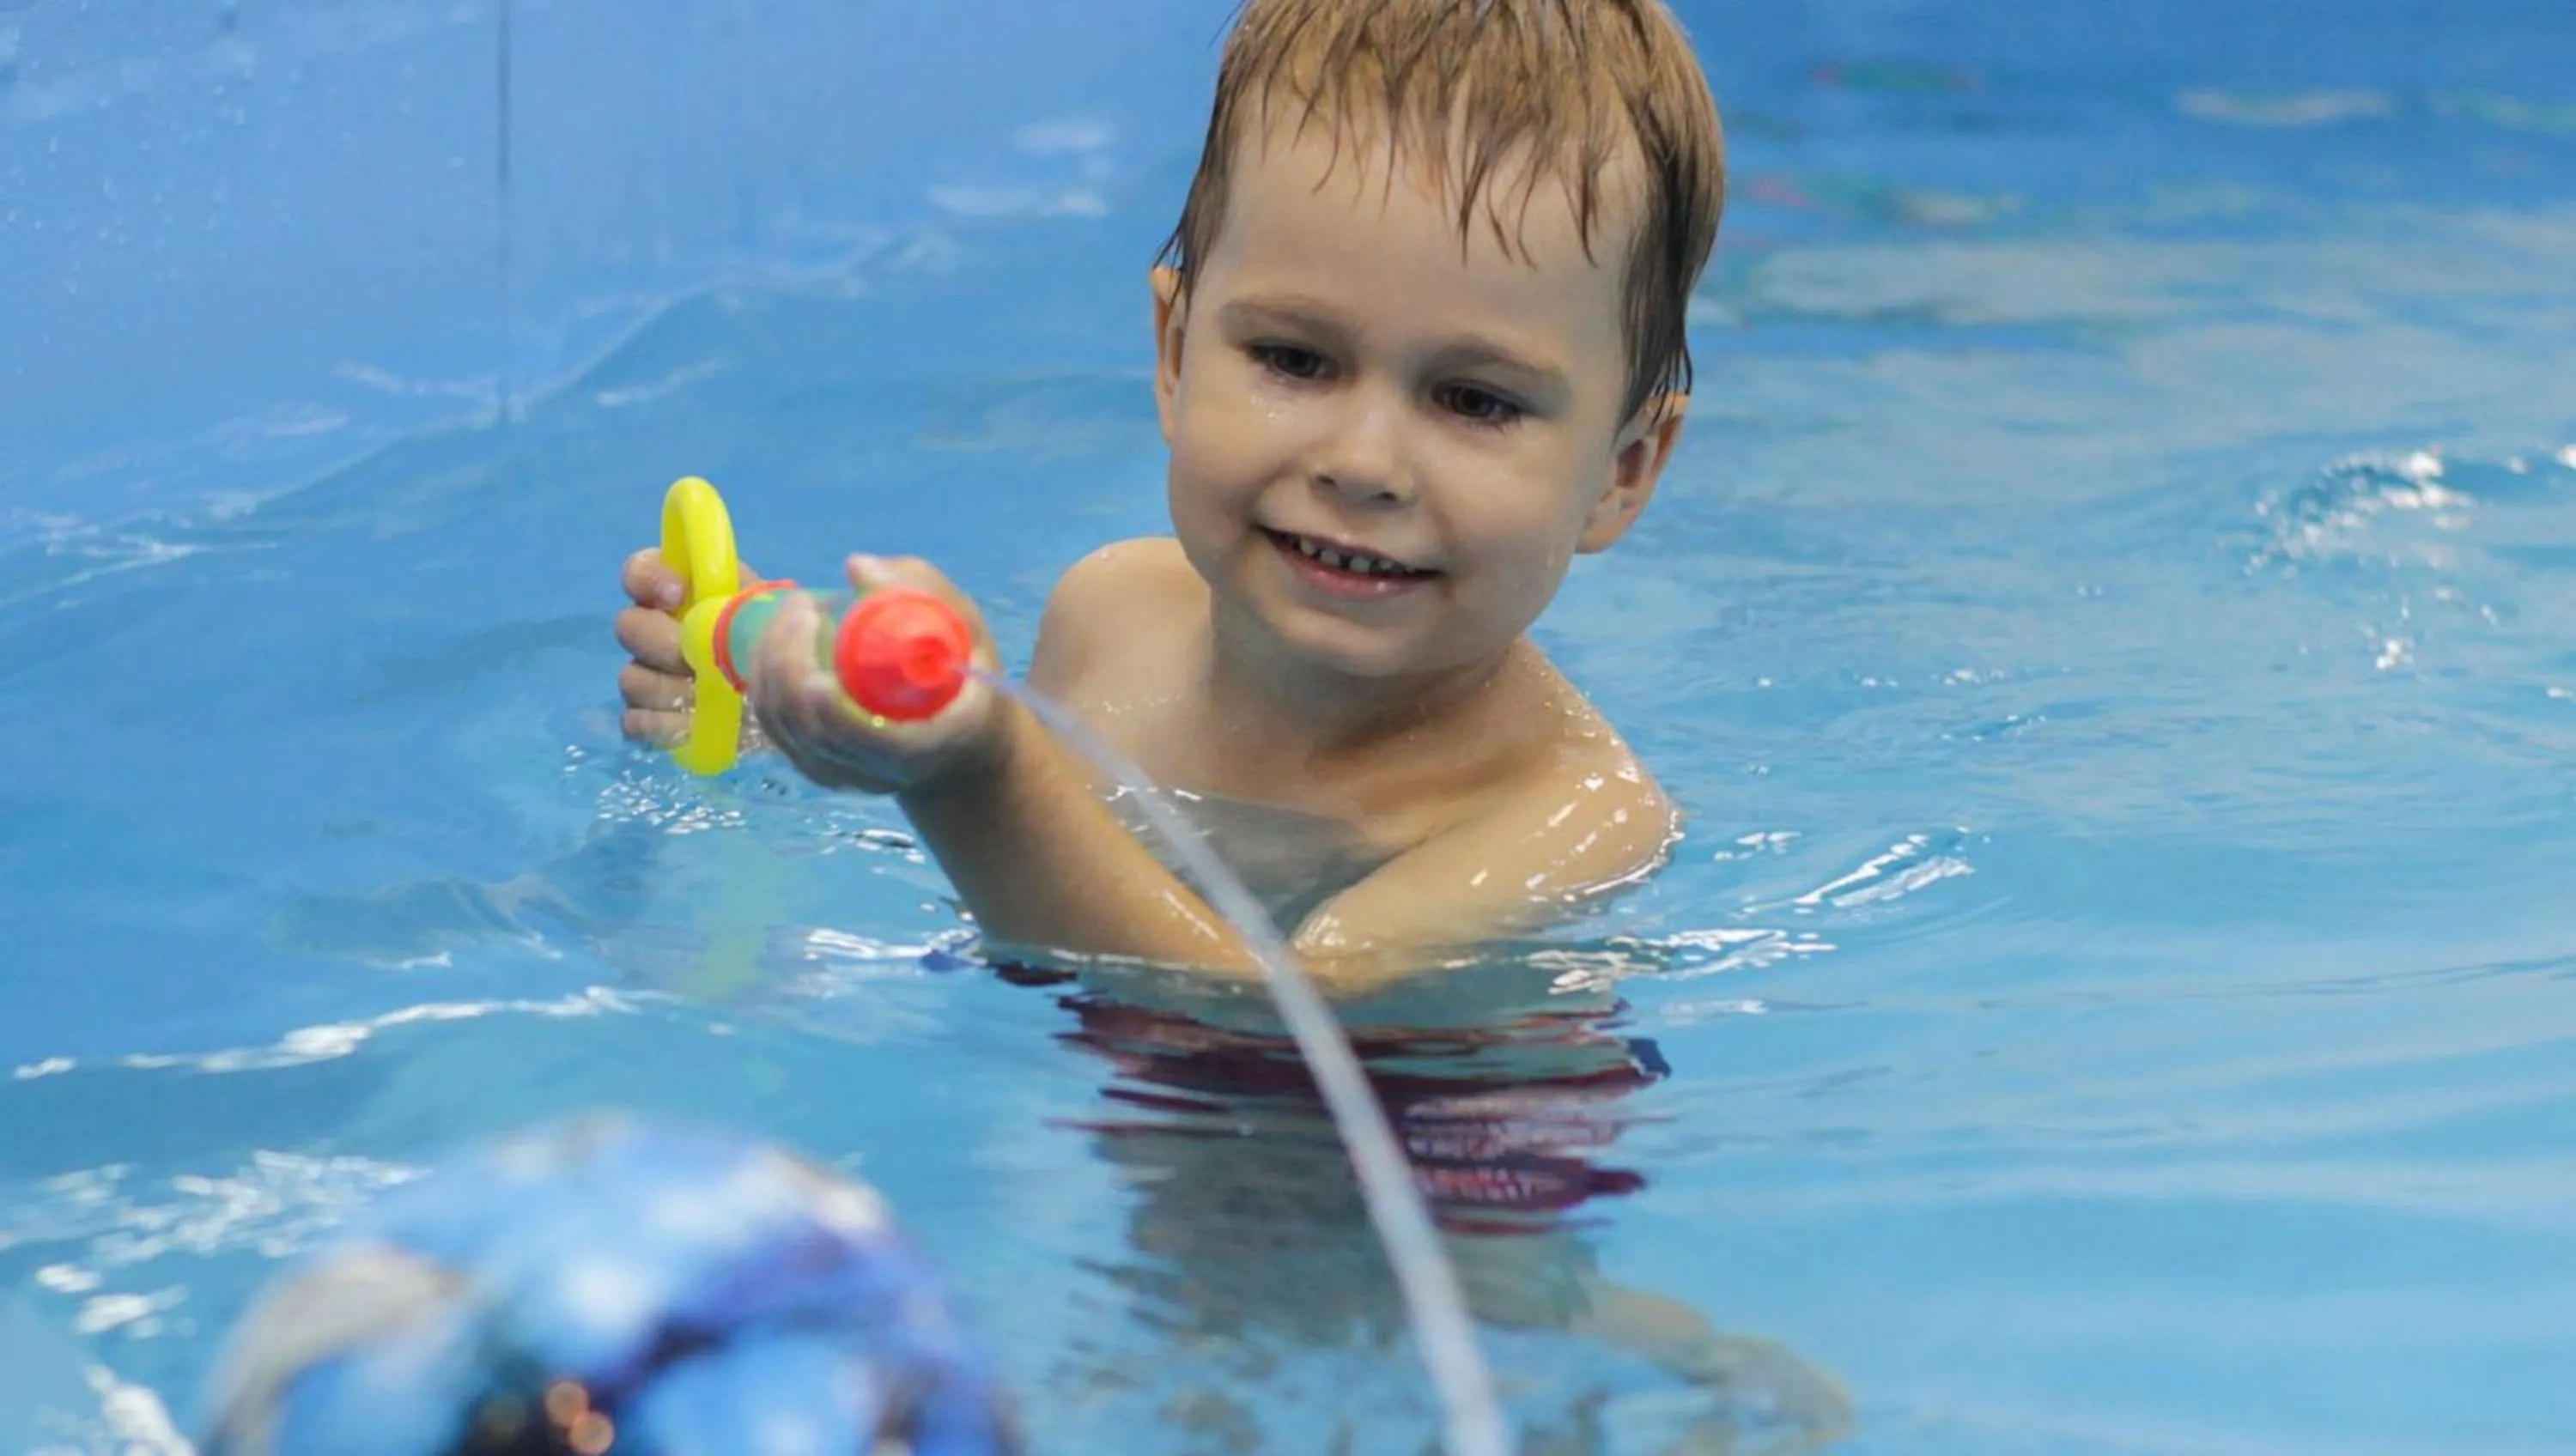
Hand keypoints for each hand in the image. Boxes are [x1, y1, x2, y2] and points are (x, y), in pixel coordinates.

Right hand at [614, 546, 760, 746]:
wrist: (786, 703)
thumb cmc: (775, 647)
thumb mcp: (772, 616)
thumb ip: (748, 600)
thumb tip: (738, 605)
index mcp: (682, 595)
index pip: (639, 571)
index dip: (649, 579)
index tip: (676, 595)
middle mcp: (655, 631)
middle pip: (628, 626)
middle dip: (664, 644)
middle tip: (699, 660)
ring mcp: (648, 677)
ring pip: (630, 678)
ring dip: (669, 689)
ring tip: (709, 698)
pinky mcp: (650, 720)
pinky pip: (634, 722)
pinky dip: (663, 726)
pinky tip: (694, 725)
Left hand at [748, 554, 1005, 795]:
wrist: (959, 747)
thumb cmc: (967, 681)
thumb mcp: (967, 631)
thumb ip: (924, 592)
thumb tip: (856, 566)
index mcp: (920, 746)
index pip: (865, 738)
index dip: (834, 706)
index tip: (823, 657)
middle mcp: (871, 770)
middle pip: (808, 726)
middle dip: (789, 658)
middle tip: (806, 605)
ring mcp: (836, 771)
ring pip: (781, 721)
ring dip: (772, 658)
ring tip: (797, 610)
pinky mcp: (811, 761)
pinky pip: (772, 720)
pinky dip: (764, 674)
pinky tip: (780, 636)